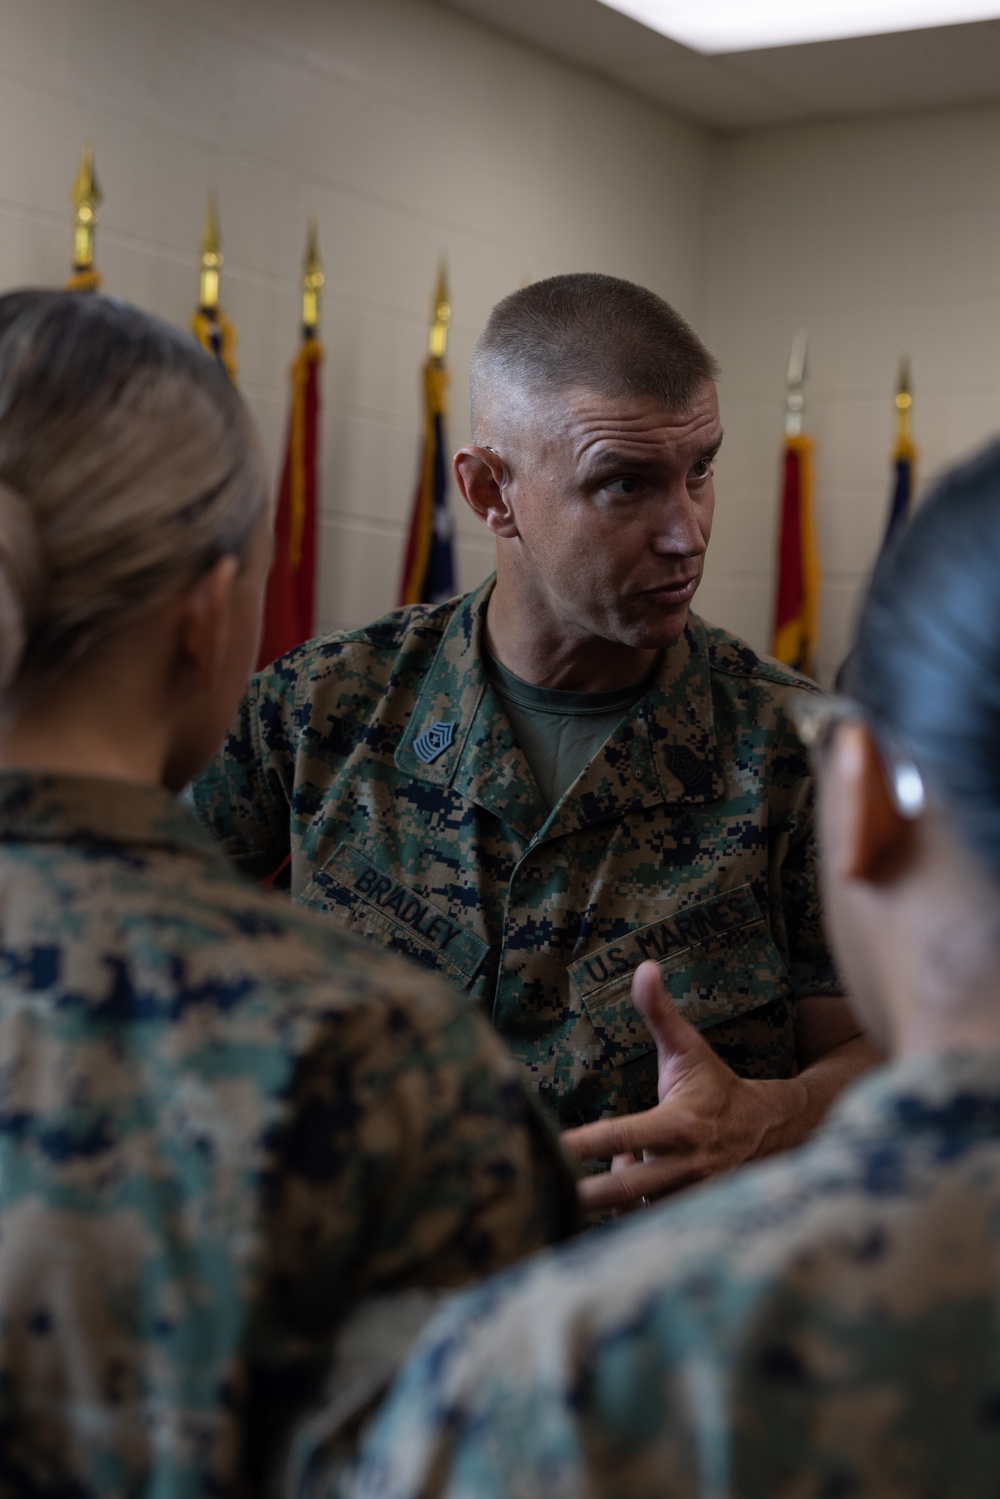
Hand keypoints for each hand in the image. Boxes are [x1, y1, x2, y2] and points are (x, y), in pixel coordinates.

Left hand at [562, 961, 802, 1213]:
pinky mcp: (692, 1216)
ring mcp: (690, 1198)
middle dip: (583, 1195)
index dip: (582, 1145)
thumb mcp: (688, 1049)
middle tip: (545, 1193)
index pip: (620, 1135)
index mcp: (679, 1125)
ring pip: (634, 1209)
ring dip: (611, 1195)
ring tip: (609, 1167)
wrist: (770, 1131)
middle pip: (622, 1190)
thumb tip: (644, 968)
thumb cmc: (716, 1087)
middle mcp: (685, 1167)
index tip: (549, 1148)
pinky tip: (626, 1183)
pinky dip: (629, 1210)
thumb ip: (660, 1013)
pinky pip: (648, 1222)